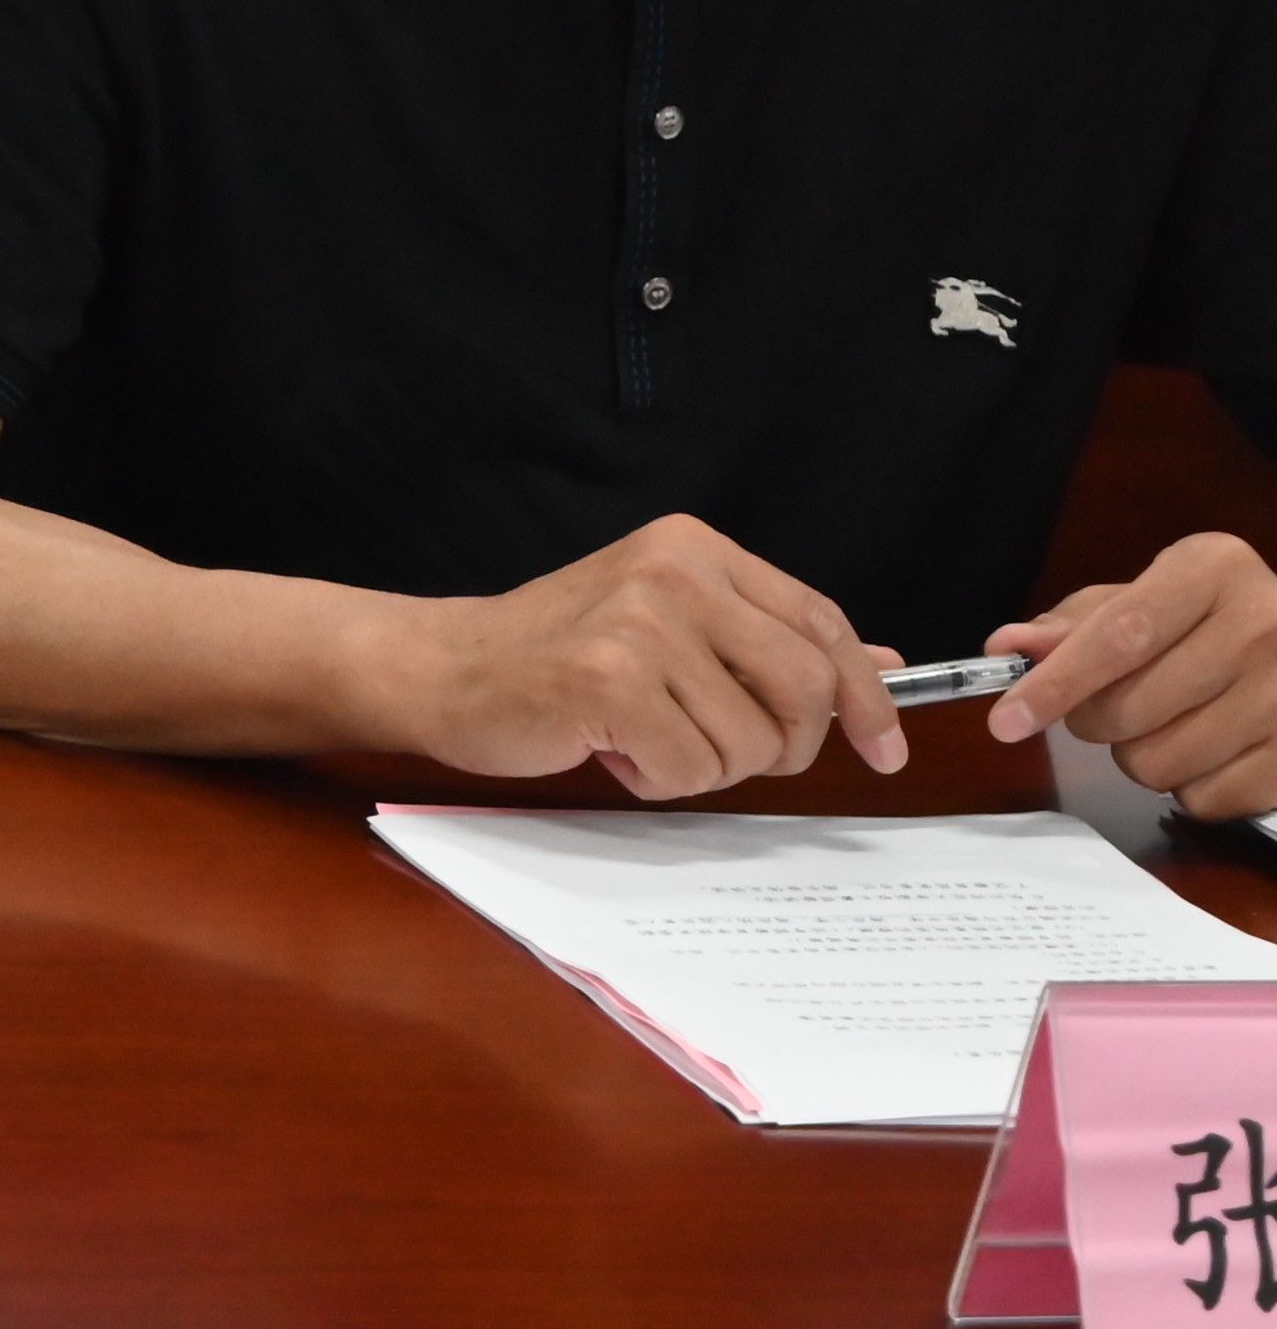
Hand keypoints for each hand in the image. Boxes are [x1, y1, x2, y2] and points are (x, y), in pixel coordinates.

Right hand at [387, 513, 902, 797]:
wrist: (444, 668)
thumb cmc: (556, 654)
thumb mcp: (671, 625)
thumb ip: (768, 640)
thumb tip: (882, 662)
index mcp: (695, 549)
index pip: (822, 623)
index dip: (866, 694)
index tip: (884, 747)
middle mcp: (673, 573)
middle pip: (806, 687)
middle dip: (784, 744)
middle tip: (727, 751)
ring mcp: (640, 624)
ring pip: (753, 743)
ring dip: (707, 764)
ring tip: (642, 735)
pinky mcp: (609, 680)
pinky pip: (694, 769)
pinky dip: (660, 778)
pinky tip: (613, 747)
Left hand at [988, 532, 1276, 819]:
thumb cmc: (1210, 618)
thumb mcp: (1145, 599)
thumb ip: (1074, 624)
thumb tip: (1007, 648)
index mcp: (1212, 570)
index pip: (1119, 636)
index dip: (1056, 683)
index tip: (1005, 721)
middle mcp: (1262, 626)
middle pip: (1129, 708)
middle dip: (1092, 720)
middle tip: (1108, 705)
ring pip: (1159, 762)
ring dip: (1139, 756)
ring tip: (1168, 722)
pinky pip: (1203, 799)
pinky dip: (1187, 787)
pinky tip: (1209, 749)